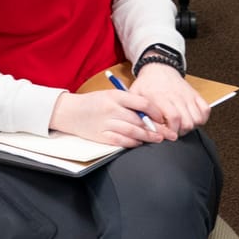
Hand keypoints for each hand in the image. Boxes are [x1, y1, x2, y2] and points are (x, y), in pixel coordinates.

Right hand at [50, 88, 168, 147]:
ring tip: (158, 139)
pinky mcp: (101, 136)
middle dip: (157, 128)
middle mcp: (111, 109)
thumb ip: (128, 102)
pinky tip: (140, 143)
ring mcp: (106, 124)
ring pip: (133, 132)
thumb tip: (150, 113)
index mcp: (115, 96)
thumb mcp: (110, 95)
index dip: (155, 111)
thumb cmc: (93, 102)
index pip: (142, 103)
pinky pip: (121, 141)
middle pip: (140, 120)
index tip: (162, 117)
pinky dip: (133, 143)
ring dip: (148, 137)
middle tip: (169, 134)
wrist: (69, 112)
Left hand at [131, 62, 209, 134]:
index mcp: (161, 97)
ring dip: (190, 127)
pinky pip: (205, 110)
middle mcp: (176, 97)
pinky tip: (191, 119)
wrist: (158, 67)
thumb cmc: (147, 83)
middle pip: (187, 122)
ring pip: (197, 119)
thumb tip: (141, 126)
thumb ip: (137, 111)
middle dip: (180, 132)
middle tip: (172, 132)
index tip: (165, 134)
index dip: (171, 130)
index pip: (173, 118)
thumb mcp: (135, 95)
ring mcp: (187, 96)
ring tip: (180, 126)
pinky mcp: (195, 95)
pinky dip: (201, 118)